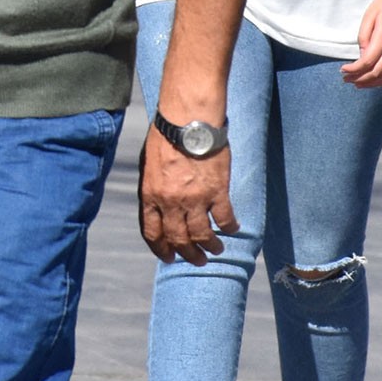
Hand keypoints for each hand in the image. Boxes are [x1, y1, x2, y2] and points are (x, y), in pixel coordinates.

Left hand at [138, 132, 234, 265]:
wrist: (188, 120)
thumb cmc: (166, 135)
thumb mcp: (149, 164)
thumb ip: (153, 187)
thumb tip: (158, 204)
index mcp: (151, 195)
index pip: (153, 233)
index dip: (161, 249)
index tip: (169, 258)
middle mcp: (171, 202)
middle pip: (178, 239)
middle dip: (188, 254)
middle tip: (197, 260)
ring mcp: (195, 199)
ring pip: (202, 235)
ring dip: (210, 247)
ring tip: (216, 250)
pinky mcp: (216, 192)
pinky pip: (225, 219)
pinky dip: (229, 227)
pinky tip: (232, 229)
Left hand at [345, 0, 381, 86]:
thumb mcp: (370, 14)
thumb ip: (364, 36)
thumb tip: (361, 55)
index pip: (366, 62)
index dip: (353, 70)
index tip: (343, 70)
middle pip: (376, 72)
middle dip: (359, 79)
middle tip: (347, 79)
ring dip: (373, 83)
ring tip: (360, 83)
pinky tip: (380, 82)